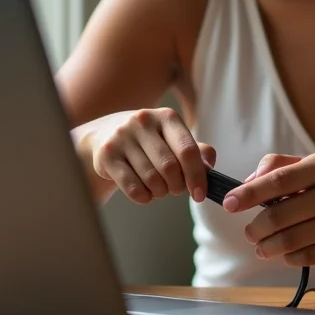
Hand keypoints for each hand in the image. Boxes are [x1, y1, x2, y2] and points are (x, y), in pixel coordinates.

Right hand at [77, 108, 215, 204]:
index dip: (197, 175)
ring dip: (160, 192)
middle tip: (175, 189)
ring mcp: (123, 136)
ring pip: (151, 179)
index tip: (200, 194)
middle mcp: (144, 121)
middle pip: (170, 168)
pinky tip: (144, 193)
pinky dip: (143, 197)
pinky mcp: (107, 155)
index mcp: (167, 117)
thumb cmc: (149, 141)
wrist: (105, 134)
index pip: (187, 150)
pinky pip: (132, 187)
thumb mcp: (173, 138)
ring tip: (158, 189)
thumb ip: (196, 150)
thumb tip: (209, 166)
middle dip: (177, 186)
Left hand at [224, 153, 314, 267]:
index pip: (279, 180)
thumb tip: (248, 181)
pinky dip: (288, 257)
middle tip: (249, 232)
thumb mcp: (309, 165)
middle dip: (257, 226)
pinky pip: (307, 257)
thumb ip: (276, 166)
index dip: (250, 193)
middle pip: (282, 214)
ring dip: (268, 246)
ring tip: (259, 246)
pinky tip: (284, 252)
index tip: (229, 203)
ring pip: (292, 240)